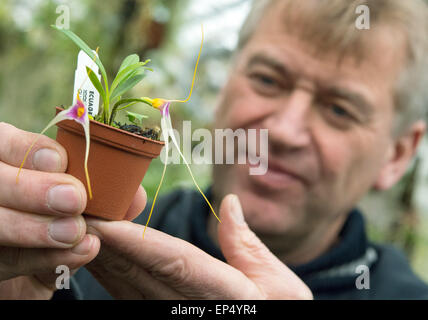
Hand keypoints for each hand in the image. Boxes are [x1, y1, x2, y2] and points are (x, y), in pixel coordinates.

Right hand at [0, 122, 101, 298]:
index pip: (4, 142)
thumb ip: (103, 194)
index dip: (26, 149)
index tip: (59, 160)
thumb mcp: (84, 202)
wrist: (44, 263)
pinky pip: (7, 260)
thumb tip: (135, 196)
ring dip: (33, 227)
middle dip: (31, 188)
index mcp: (11, 161)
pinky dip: (43, 258)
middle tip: (74, 199)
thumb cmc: (66, 220)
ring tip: (76, 231)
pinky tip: (76, 252)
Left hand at [85, 194, 312, 298]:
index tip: (105, 222)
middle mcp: (189, 309)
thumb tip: (230, 201)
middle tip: (77, 208)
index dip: (136, 244)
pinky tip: (93, 249)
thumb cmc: (279, 315)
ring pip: (125, 285)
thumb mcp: (279, 285)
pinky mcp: (161, 317)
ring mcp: (169, 316)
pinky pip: (126, 294)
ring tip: (77, 221)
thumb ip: (246, 242)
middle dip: (105, 241)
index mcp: (221, 295)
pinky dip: (107, 270)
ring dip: (99, 253)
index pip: (172, 264)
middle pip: (139, 273)